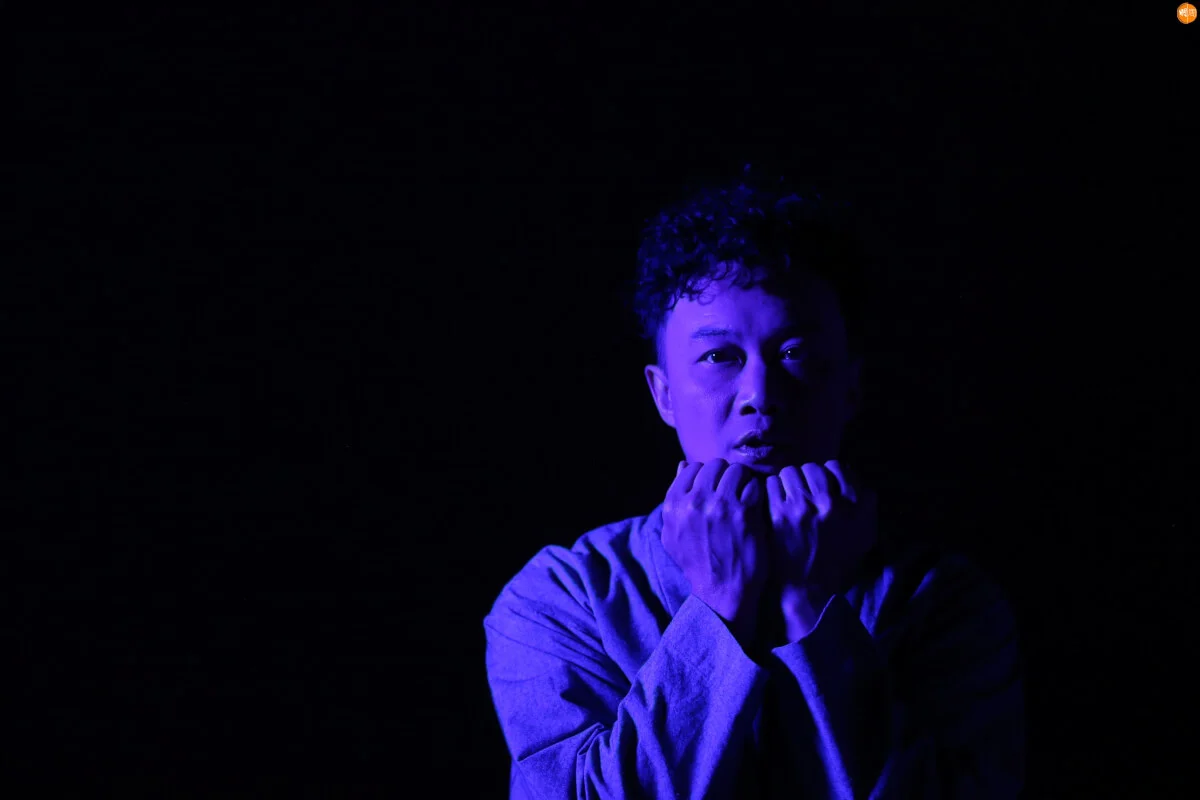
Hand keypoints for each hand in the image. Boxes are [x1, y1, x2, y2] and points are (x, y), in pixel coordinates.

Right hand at [661, 459, 767, 642]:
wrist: (722, 591)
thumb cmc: (697, 564)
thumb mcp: (672, 535)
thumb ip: (675, 499)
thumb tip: (682, 466)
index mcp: (674, 505)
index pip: (692, 467)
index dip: (706, 474)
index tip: (715, 487)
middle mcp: (695, 501)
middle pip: (715, 465)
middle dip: (725, 475)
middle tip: (733, 491)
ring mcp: (721, 505)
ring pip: (737, 471)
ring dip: (743, 481)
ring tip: (746, 497)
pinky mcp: (745, 512)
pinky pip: (754, 484)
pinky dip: (757, 492)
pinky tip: (756, 506)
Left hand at [765, 461, 877, 632]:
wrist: (808, 587)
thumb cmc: (837, 561)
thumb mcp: (865, 534)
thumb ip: (866, 505)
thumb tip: (856, 480)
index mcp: (854, 505)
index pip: (836, 467)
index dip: (826, 473)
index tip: (820, 485)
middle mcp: (830, 503)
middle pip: (812, 467)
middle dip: (805, 478)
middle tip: (801, 493)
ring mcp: (803, 507)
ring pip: (790, 472)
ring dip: (787, 482)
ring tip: (787, 498)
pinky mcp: (778, 514)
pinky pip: (772, 483)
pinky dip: (771, 491)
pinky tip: (774, 503)